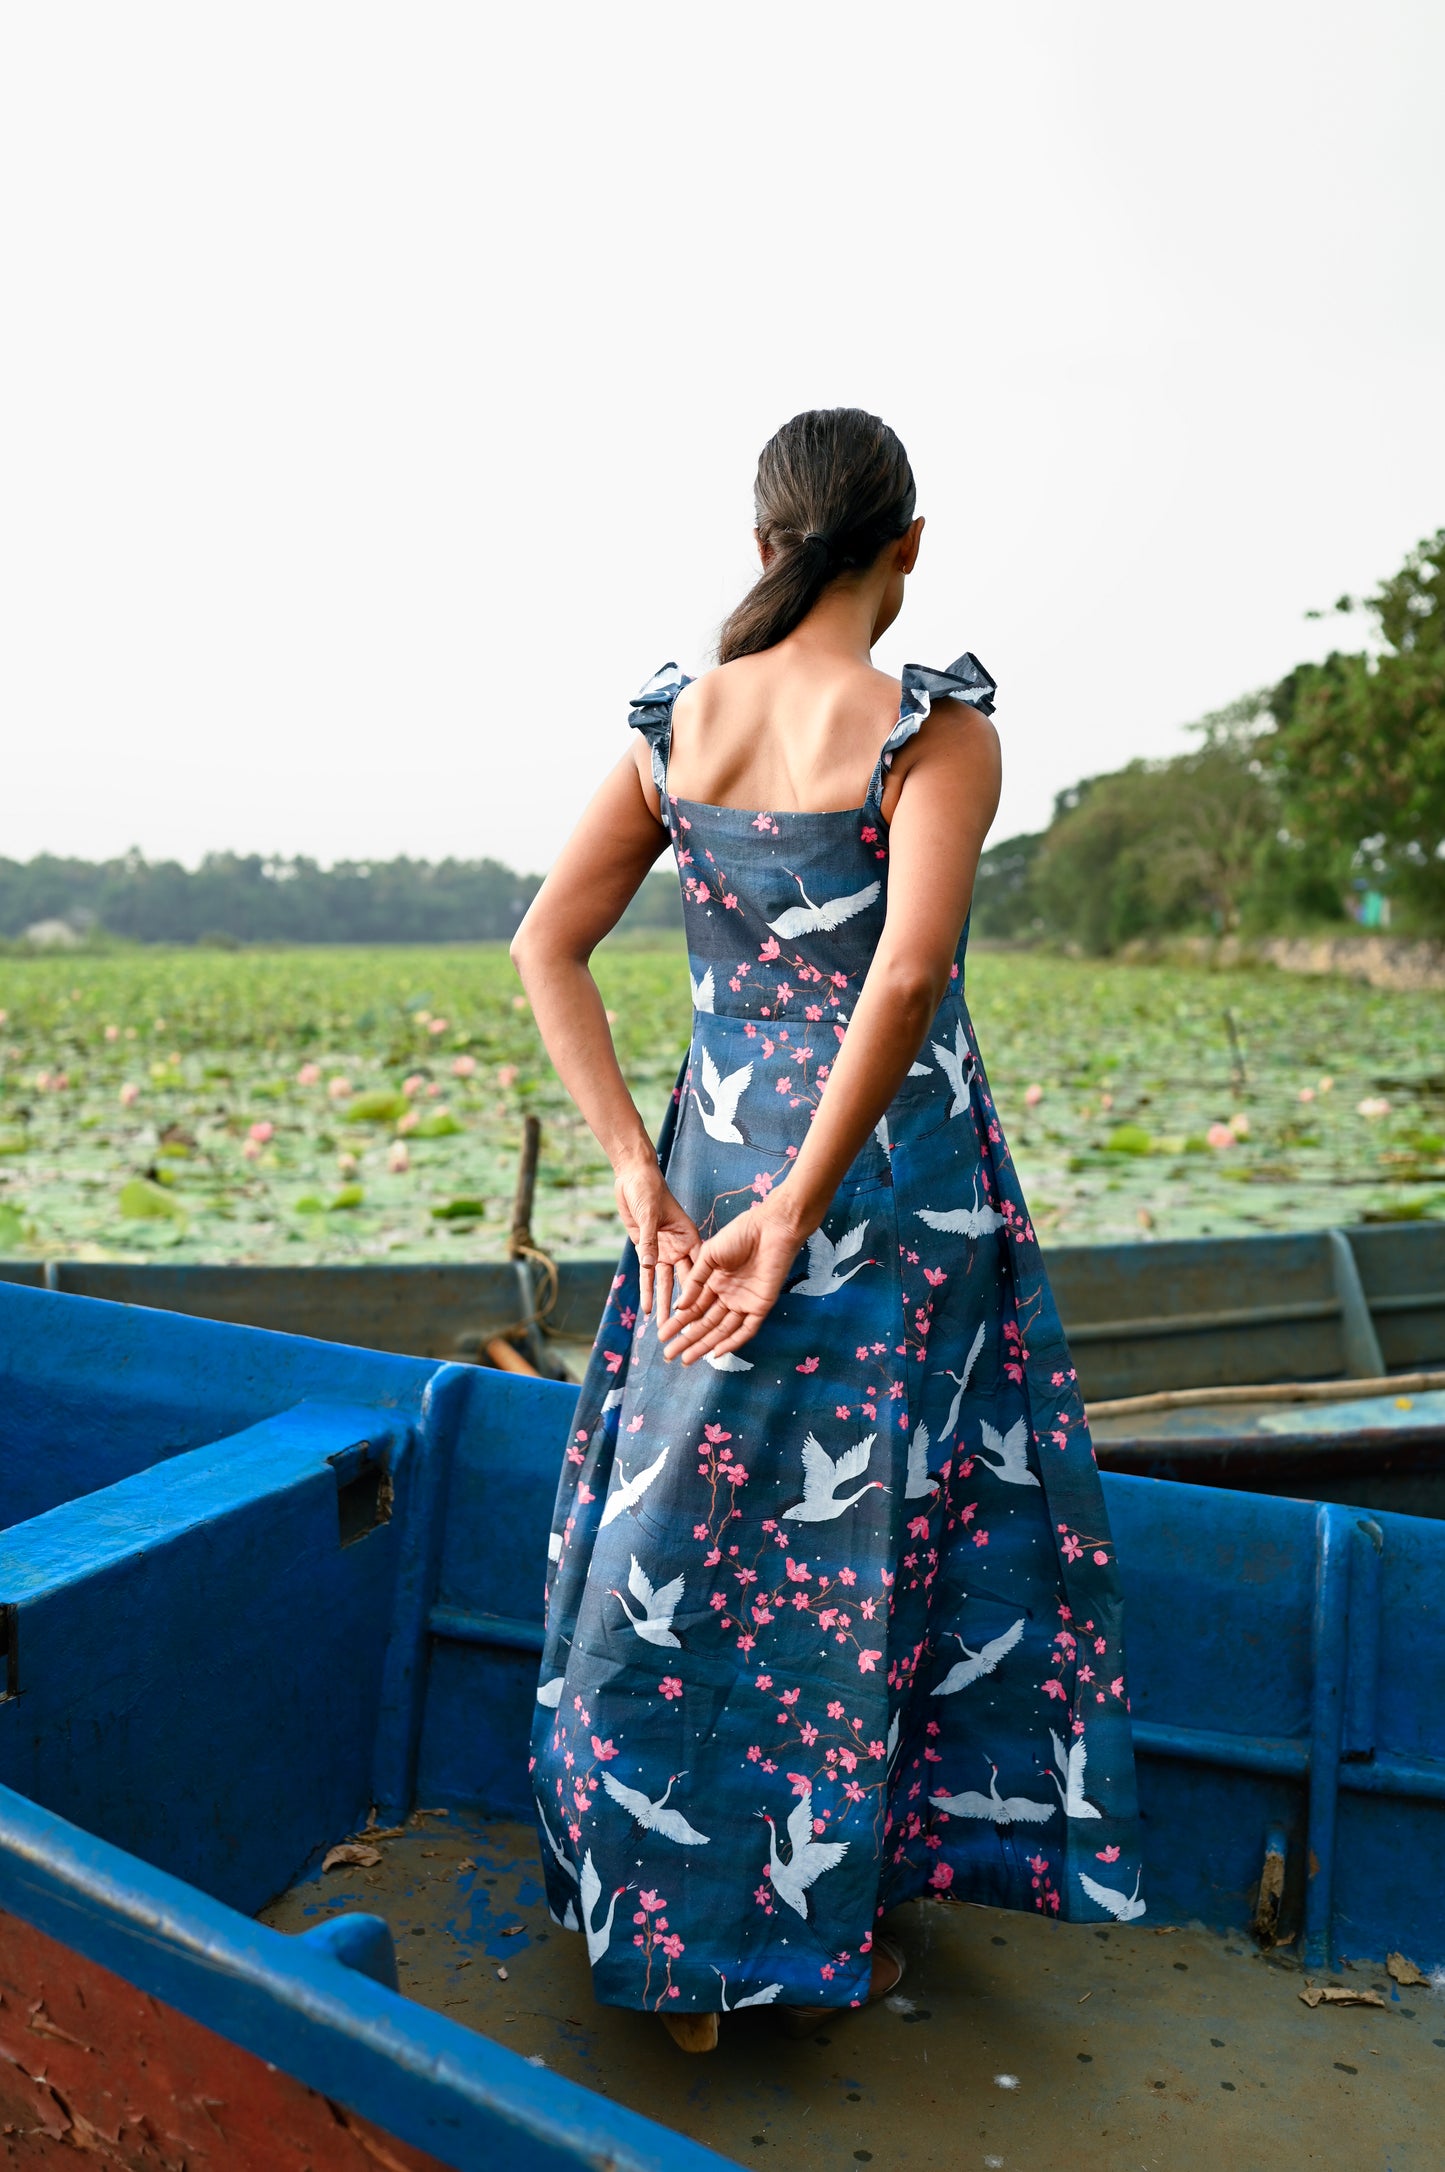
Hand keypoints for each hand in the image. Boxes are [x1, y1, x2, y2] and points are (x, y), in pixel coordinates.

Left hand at [614, 1156, 700, 1322]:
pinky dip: (647, 1290)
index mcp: (689, 1237)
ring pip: (665, 1282)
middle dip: (683, 1304)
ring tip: (664, 1327)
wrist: (632, 1176)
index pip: (698, 1268)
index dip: (700, 1290)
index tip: (702, 1313)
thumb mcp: (649, 1214)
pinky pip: (647, 1274)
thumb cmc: (647, 1189)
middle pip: (684, 1281)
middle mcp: (679, 1247)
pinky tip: (647, 1309)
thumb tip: (650, 1267)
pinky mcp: (646, 1249)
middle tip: (684, 1330)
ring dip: (663, 1303)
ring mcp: (663, 1250)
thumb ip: (650, 1242)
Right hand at [660, 1198, 805, 1364]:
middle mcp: (728, 1296)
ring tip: (685, 1359)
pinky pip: (746, 1329)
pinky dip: (732, 1341)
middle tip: (668, 1355)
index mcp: (714, 1283)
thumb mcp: (709, 1255)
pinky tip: (716, 1352)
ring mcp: (744, 1302)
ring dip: (704, 1345)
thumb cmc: (740, 1234)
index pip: (693, 1309)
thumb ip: (695, 1282)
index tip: (662, 1335)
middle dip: (687, 1340)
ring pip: (722, 1330)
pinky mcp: (761, 1306)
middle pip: (705, 1324)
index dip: (678, 1323)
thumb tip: (679, 1307)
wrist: (770, 1227)